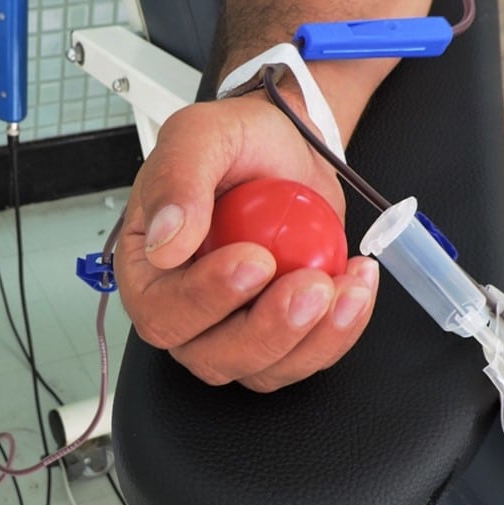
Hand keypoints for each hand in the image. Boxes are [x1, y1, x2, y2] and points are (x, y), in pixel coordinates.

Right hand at [115, 91, 379, 391]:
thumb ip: (177, 181)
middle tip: (311, 284)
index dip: (206, 298)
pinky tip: (356, 287)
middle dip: (267, 330)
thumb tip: (164, 241)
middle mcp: (183, 309)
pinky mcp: (278, 335)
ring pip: (262, 368)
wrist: (287, 150)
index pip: (161, 311)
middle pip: (211, 356)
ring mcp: (230, 329)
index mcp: (148, 270)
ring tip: (346, 286)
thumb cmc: (237, 143)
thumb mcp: (200, 136)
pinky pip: (306, 357)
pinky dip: (339, 331)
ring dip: (312, 338)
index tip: (255, 260)